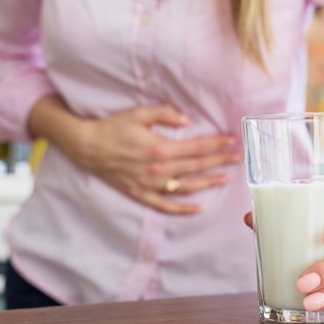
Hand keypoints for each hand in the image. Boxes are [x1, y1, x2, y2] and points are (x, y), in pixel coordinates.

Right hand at [72, 105, 240, 212]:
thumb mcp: (138, 114)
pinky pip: (165, 205)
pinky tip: (198, 208)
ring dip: (208, 183)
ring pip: (186, 186)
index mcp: (160, 148)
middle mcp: (158, 169)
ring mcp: (150, 184)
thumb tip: (188, 120)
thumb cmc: (112, 128)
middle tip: (238, 158)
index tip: (232, 141)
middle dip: (220, 161)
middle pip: (196, 166)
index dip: (216, 144)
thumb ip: (165, 114)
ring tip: (225, 178)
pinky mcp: (140, 194)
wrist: (86, 146)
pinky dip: (182, 209)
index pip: (196, 147)